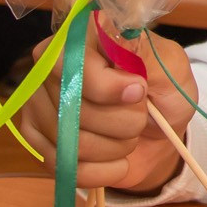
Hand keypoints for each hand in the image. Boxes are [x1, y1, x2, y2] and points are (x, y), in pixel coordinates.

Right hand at [16, 26, 197, 195]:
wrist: (161, 130)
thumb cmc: (165, 91)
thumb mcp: (170, 67)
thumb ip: (144, 52)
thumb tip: (116, 37)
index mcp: (81, 35)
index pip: (74, 65)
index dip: (109, 88)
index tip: (140, 92)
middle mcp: (50, 66)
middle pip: (75, 110)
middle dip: (124, 123)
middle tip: (141, 116)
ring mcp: (38, 103)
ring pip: (72, 143)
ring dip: (116, 147)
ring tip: (130, 135)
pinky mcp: (37, 140)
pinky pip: (67, 168)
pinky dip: (104, 170)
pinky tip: (118, 159)